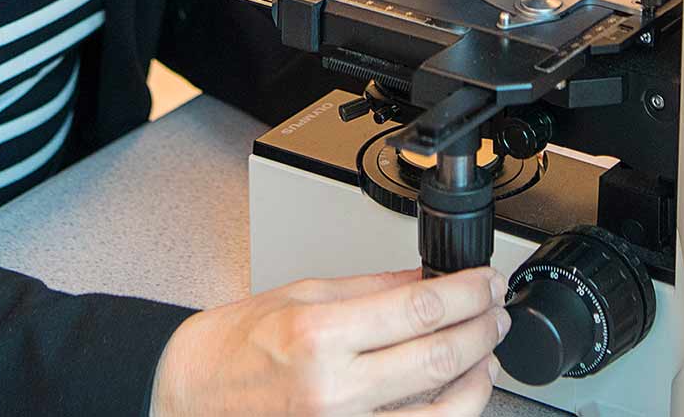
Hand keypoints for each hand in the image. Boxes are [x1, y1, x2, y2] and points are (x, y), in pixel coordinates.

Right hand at [150, 265, 510, 415]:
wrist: (186, 397)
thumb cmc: (230, 349)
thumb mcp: (300, 295)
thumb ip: (372, 289)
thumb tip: (427, 281)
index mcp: (318, 336)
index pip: (420, 310)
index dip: (468, 294)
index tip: (486, 282)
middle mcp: (333, 391)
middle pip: (440, 359)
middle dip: (483, 329)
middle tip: (496, 311)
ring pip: (442, 413)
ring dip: (478, 378)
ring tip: (487, 353)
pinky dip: (445, 414)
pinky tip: (454, 394)